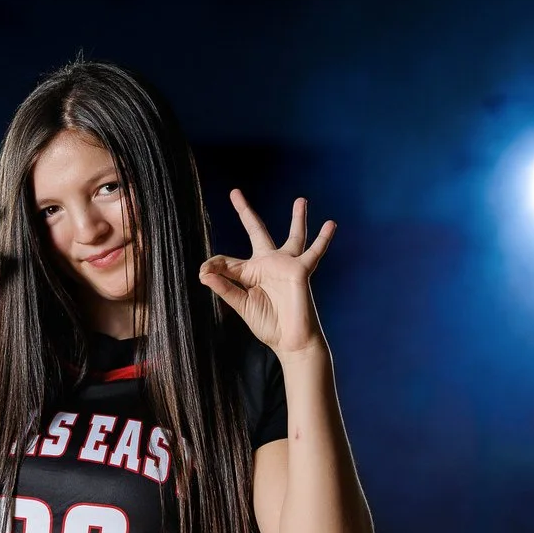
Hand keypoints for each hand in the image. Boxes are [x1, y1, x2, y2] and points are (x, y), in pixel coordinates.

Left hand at [200, 191, 335, 355]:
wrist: (290, 340)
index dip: (213, 266)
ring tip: (301, 200)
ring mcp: (285, 265)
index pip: (227, 260)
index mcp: (250, 272)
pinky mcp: (300, 271)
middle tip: (235, 192)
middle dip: (245, 211)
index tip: (204, 273)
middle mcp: (268, 264)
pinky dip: (323, 239)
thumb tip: (203, 274)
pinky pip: (314, 252)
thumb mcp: (241, 305)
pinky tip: (330, 224)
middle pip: (256, 231)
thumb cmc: (268, 324)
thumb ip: (224, 288)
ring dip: (297, 218)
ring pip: (293, 235)